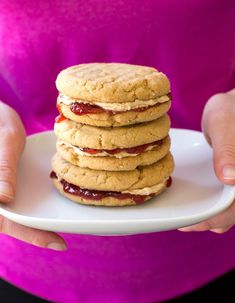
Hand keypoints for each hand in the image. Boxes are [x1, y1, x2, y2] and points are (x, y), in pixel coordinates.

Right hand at [0, 102, 65, 249]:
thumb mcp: (6, 140)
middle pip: (8, 222)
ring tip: (56, 229)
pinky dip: (28, 210)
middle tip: (61, 240)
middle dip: (33, 232)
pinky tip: (46, 208)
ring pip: (10, 215)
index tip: (58, 243)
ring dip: (30, 224)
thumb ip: (2, 169)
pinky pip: (13, 203)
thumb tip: (3, 199)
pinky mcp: (2, 185)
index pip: (4, 220)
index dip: (31, 234)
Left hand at [179, 89, 234, 233]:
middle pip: (232, 213)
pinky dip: (208, 206)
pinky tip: (190, 202)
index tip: (189, 223)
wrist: (233, 107)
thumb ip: (229, 148)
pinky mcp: (232, 182)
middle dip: (207, 221)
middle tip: (178, 223)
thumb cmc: (231, 110)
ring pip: (228, 210)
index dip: (216, 218)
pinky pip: (222, 200)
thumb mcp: (225, 123)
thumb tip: (230, 179)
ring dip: (207, 216)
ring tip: (181, 216)